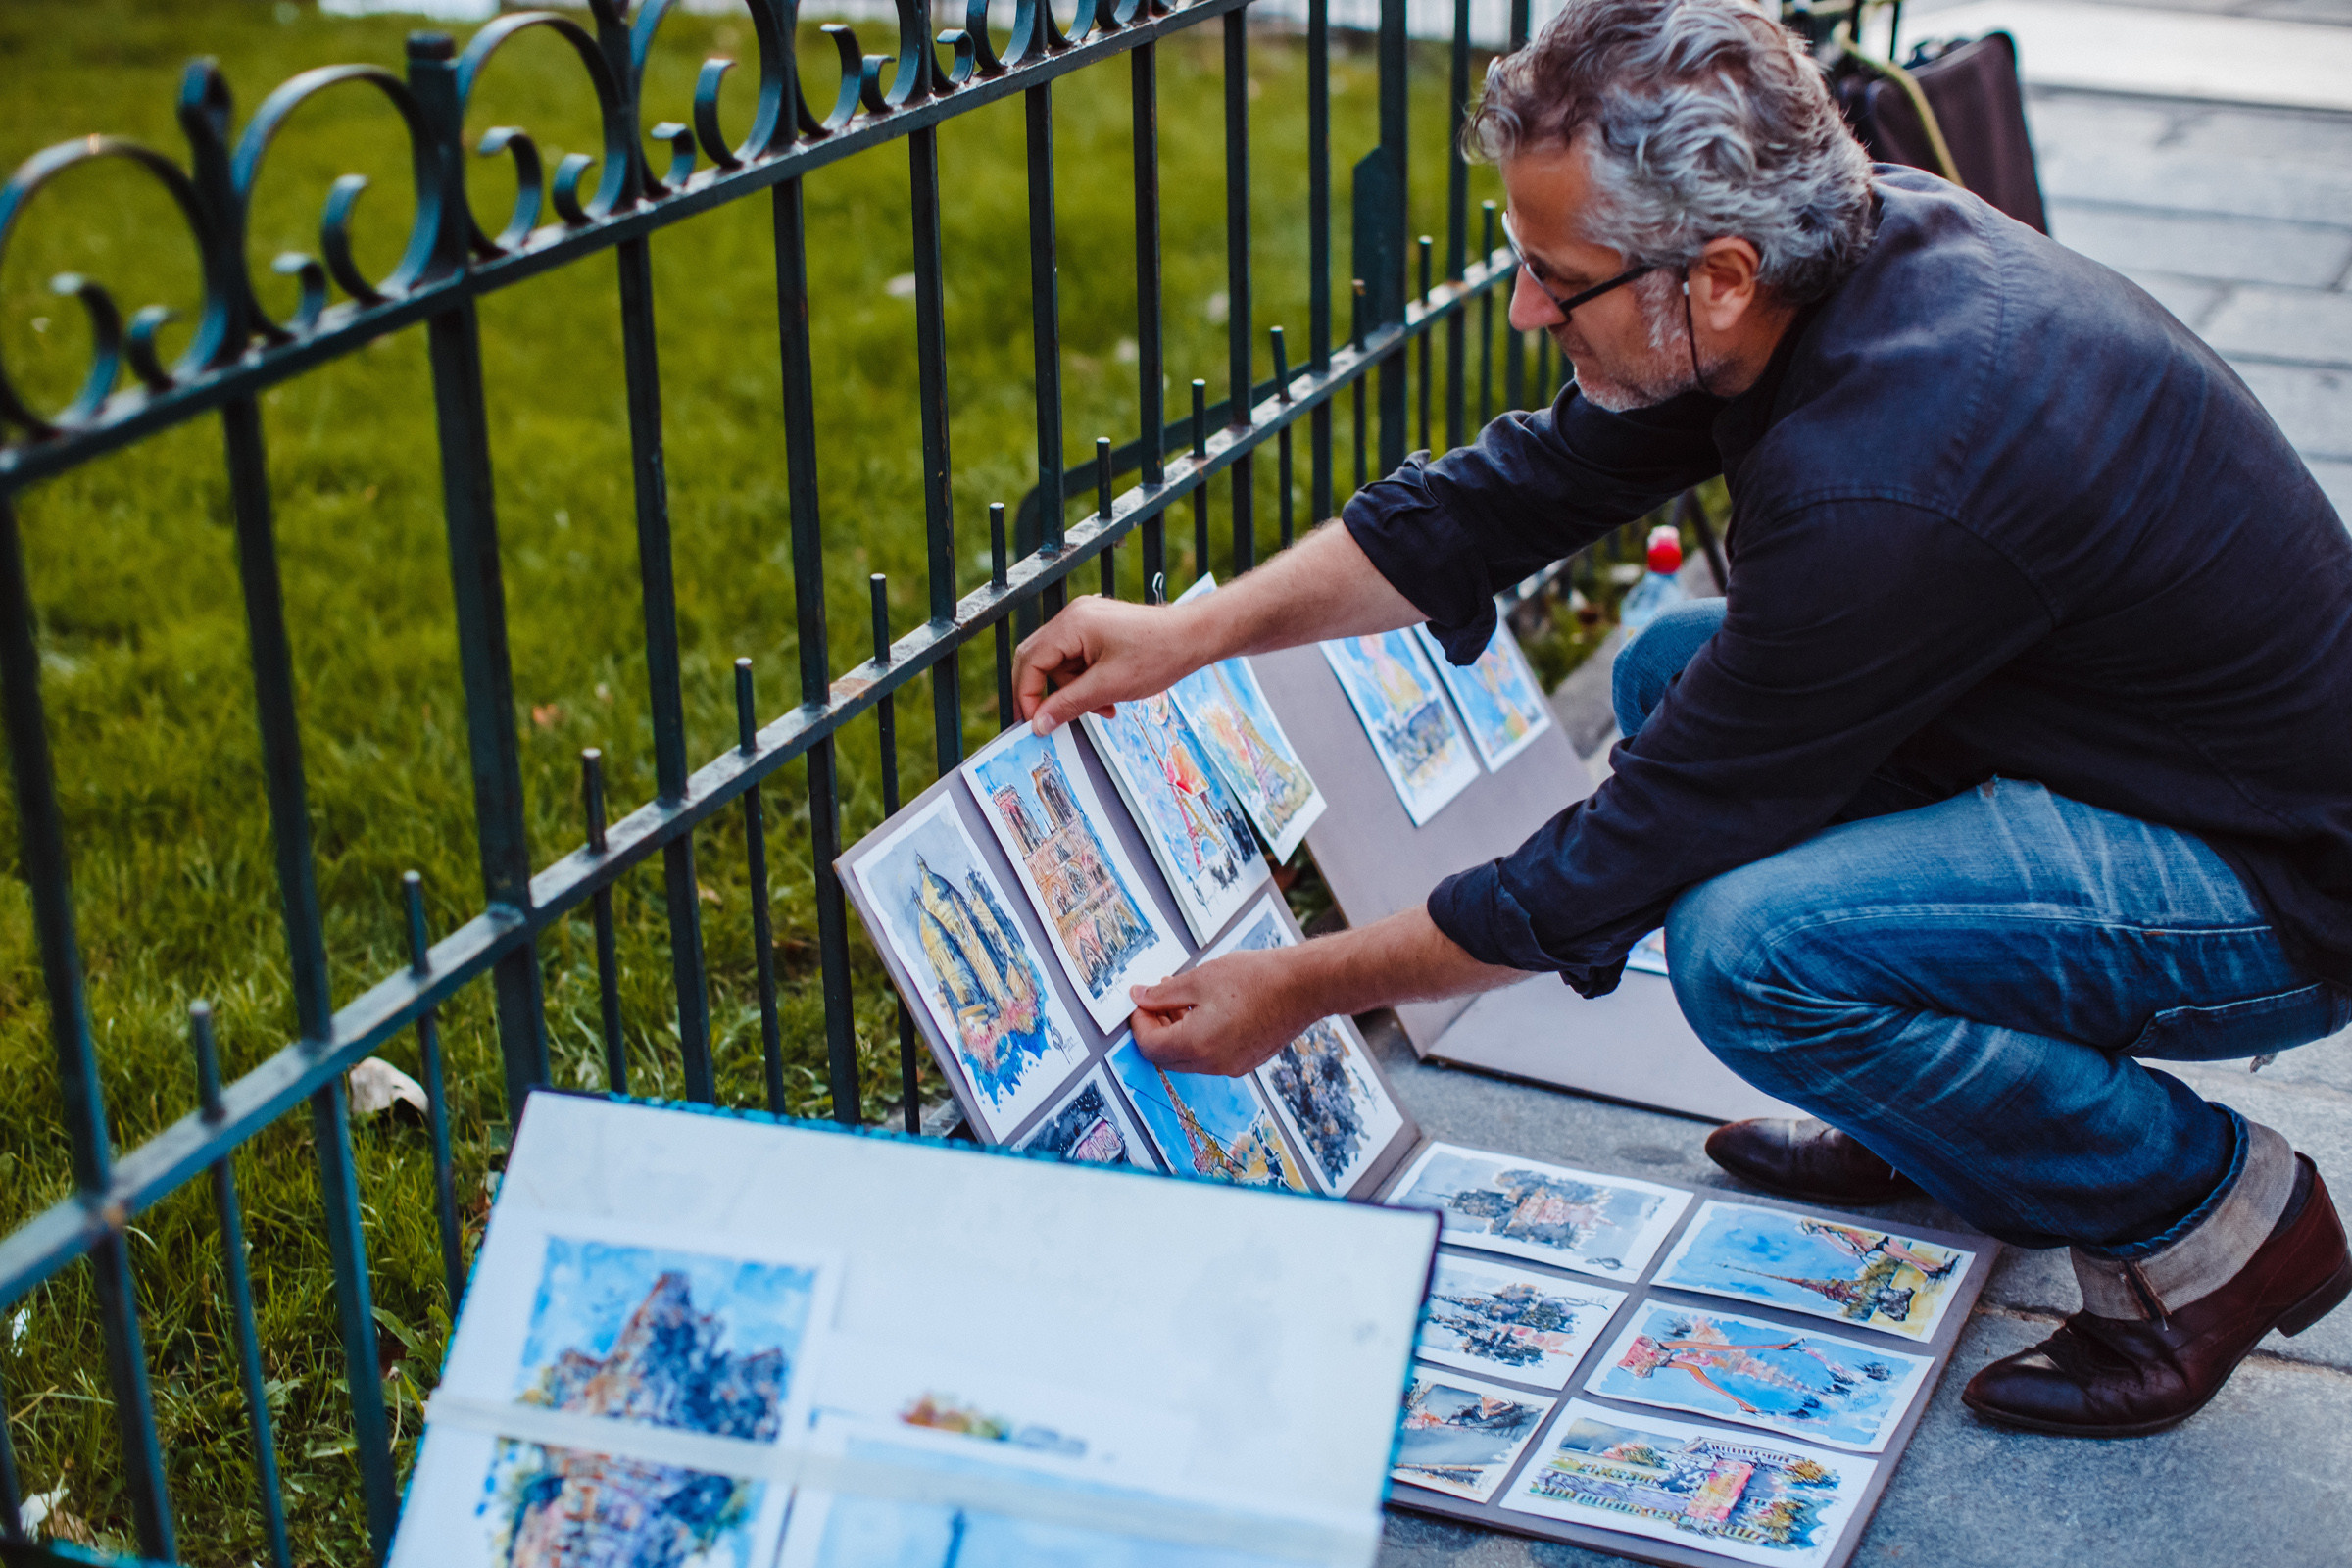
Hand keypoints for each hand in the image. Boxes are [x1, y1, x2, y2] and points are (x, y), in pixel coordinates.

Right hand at [1012, 595, 1210, 732]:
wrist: (1194, 637)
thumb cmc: (1158, 655)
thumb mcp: (1109, 687)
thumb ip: (1069, 704)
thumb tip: (1038, 723)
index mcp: (1072, 624)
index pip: (1030, 661)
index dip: (1027, 695)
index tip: (1034, 724)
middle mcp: (1073, 617)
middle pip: (1039, 660)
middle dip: (1049, 694)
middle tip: (1055, 722)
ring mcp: (1085, 621)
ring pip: (1059, 664)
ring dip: (1073, 691)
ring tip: (1102, 708)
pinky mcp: (1097, 629)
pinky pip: (1077, 659)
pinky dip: (1086, 682)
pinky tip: (1107, 696)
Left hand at [1127, 947, 1326, 1076]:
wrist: (1304, 987)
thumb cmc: (1257, 979)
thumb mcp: (1200, 978)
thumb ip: (1163, 993)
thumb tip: (1139, 997)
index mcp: (1197, 1045)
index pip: (1149, 1046)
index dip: (1138, 1023)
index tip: (1140, 1002)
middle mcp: (1213, 1064)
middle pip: (1166, 1057)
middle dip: (1156, 1030)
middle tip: (1156, 1000)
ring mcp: (1232, 1066)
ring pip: (1189, 1058)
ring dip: (1177, 1033)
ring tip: (1181, 1000)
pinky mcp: (1246, 1061)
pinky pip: (1211, 1057)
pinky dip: (1199, 1038)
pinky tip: (1205, 1011)